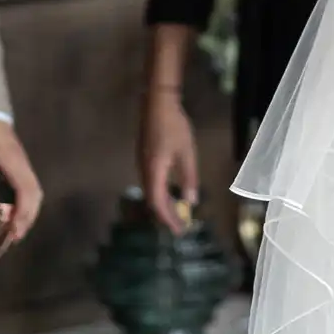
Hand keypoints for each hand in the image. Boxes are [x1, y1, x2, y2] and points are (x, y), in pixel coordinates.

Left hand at [0, 117, 43, 243]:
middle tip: (15, 237)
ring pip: (36, 192)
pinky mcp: (19, 166)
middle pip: (36, 194)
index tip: (15, 229)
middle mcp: (22, 163)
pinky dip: (27, 205)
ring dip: (30, 213)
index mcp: (11, 159)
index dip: (24, 210)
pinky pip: (29, 188)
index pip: (26, 188)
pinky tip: (14, 216)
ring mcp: (23, 164)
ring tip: (16, 231)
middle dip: (29, 217)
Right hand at [138, 92, 199, 234]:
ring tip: (177, 212)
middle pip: (152, 199)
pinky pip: (151, 181)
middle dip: (165, 214)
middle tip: (180, 225)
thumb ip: (189, 177)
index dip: (168, 218)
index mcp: (154, 172)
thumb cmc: (174, 127)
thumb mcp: (186, 153)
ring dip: (163, 203)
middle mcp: (144, 170)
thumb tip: (191, 201)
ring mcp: (142, 163)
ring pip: (151, 190)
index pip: (158, 203)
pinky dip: (160, 192)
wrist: (156, 103)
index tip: (179, 230)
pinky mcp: (144, 156)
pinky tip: (170, 191)